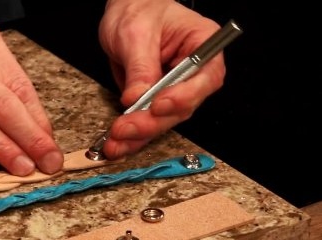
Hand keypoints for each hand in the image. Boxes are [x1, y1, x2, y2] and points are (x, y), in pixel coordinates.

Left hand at [98, 0, 224, 158]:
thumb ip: (140, 66)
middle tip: (127, 128)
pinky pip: (148, 121)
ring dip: (140, 135)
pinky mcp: (156, 100)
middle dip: (153, 121)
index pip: (205, 77)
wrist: (125, 10)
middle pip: (183, 106)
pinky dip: (132, 135)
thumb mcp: (135, 33)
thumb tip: (137, 97)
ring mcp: (175, 88)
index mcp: (202, 44)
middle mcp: (194, 70)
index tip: (159, 105)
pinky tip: (117, 144)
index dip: (184, 96)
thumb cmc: (139, 10)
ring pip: (164, 120)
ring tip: (116, 142)